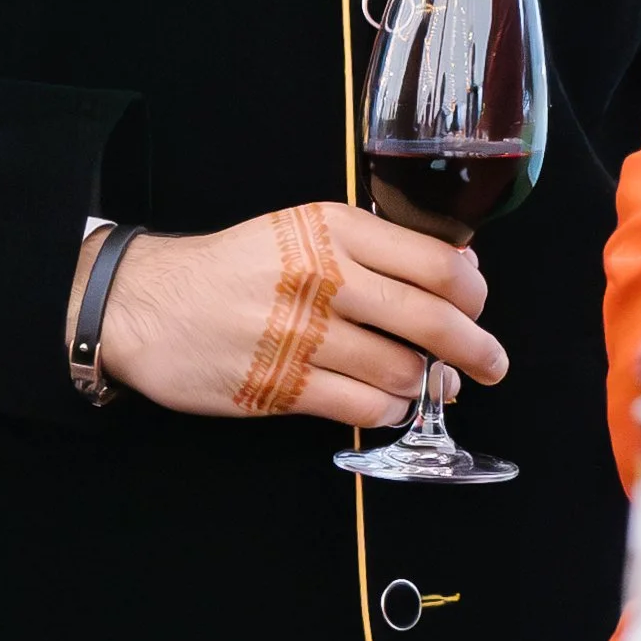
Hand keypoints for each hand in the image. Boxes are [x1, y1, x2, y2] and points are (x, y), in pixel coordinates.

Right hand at [73, 205, 507, 425]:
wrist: (149, 304)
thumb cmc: (234, 267)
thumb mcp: (301, 230)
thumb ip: (371, 246)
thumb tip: (454, 270)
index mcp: (335, 230)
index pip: (435, 262)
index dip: (472, 290)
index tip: (479, 304)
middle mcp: (325, 277)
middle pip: (431, 318)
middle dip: (476, 348)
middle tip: (492, 364)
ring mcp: (305, 335)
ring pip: (402, 370)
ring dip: (429, 386)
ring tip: (433, 387)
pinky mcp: (283, 386)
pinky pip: (364, 407)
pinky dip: (391, 411)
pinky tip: (392, 405)